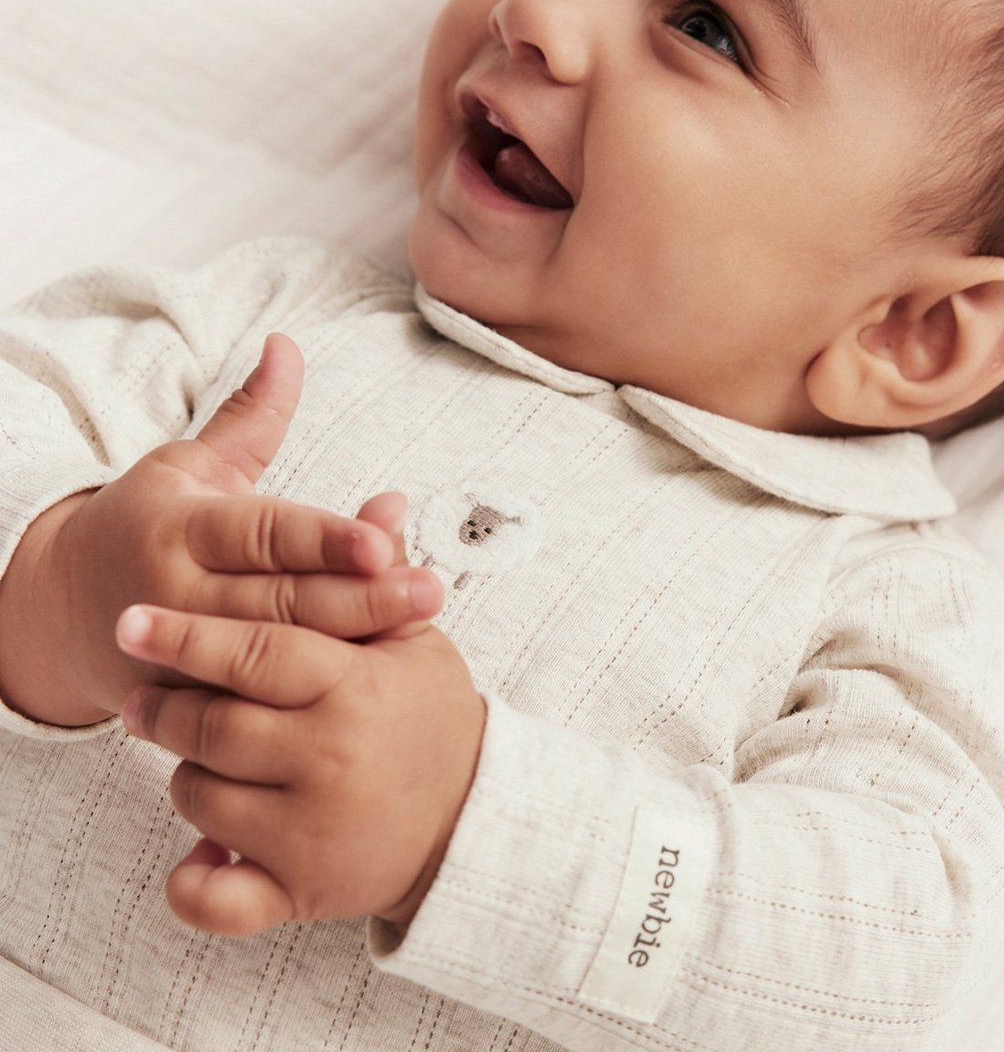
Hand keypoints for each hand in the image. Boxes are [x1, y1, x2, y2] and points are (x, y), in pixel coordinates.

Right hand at [0, 335, 440, 725]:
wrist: (59, 611)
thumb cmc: (148, 523)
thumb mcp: (189, 464)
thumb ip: (250, 416)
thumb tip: (287, 344)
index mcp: (180, 528)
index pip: (263, 533)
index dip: (324, 538)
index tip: (383, 539)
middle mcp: (177, 594)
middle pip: (282, 600)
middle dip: (363, 596)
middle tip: (432, 590)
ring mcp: (180, 656)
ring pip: (276, 653)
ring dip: (354, 640)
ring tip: (422, 622)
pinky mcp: (187, 703)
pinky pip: (259, 697)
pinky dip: (316, 684)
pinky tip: (377, 673)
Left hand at [115, 601, 485, 935]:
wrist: (470, 817)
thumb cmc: (431, 717)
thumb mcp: (416, 642)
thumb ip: (382, 579)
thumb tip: (383, 503)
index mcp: (356, 688)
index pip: (258, 652)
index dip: (188, 635)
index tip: (133, 621)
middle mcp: (330, 758)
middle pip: (214, 725)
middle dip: (165, 707)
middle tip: (143, 696)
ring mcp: (311, 831)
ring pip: (201, 797)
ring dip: (185, 772)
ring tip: (197, 754)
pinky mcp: (301, 889)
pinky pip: (219, 900)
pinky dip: (193, 884)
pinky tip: (201, 855)